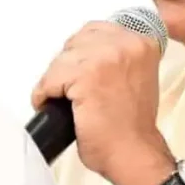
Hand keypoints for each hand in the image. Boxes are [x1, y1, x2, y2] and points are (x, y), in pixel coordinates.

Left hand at [30, 20, 172, 181]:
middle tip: (66, 89)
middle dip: (66, 66)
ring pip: (61, 60)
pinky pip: (50, 79)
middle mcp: (126, 44)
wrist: (134, 154)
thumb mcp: (135, 77)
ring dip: (54, 81)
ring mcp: (105, 58)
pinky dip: (44, 93)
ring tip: (59, 99)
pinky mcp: (86, 76)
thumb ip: (117, 59)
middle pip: (76, 43)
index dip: (81, 53)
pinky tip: (49, 105)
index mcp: (141, 42)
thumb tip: (86, 55)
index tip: (77, 71)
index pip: (95, 31)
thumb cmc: (132, 127)